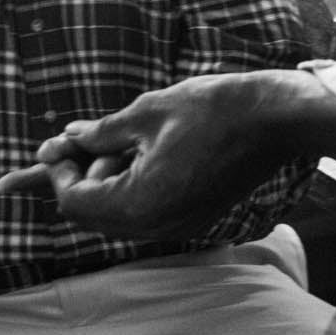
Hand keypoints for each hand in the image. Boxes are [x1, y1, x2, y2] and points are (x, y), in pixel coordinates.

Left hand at [0, 71, 319, 239]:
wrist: (276, 120)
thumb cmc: (213, 109)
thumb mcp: (146, 112)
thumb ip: (101, 132)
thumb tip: (69, 138)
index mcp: (141, 204)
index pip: (75, 202)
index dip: (58, 171)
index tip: (59, 140)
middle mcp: (158, 225)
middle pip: (94, 214)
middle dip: (74, 179)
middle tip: (61, 145)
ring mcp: (179, 224)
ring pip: (120, 211)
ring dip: (102, 178)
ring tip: (96, 140)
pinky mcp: (195, 215)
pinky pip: (147, 207)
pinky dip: (129, 181)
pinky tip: (125, 150)